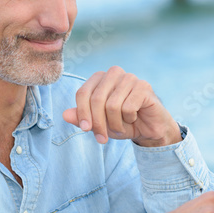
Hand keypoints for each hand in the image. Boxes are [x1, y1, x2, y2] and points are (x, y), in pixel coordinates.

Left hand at [62, 67, 181, 146]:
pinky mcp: (144, 86)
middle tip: (102, 138)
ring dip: (115, 124)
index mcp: (100, 78)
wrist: (148, 129)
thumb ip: (81, 118)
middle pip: (96, 99)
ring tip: (121, 127)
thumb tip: (65, 115)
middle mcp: (114, 73)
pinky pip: (128, 107)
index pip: (83, 93)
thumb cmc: (122, 123)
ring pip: (112, 105)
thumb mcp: (98, 123)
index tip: (86, 129)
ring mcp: (130, 78)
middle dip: (98, 123)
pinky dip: (129, 119)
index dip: (82, 113)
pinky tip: (134, 118)